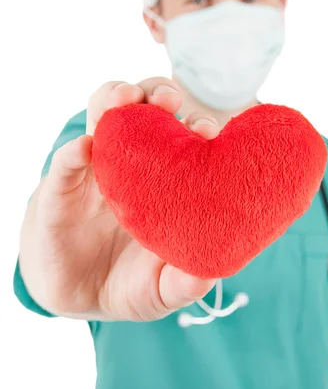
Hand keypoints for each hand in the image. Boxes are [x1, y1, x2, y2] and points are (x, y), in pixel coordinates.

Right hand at [21, 78, 219, 320]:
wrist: (78, 295)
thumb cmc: (130, 281)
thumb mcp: (161, 289)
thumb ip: (183, 284)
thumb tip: (206, 280)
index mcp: (163, 180)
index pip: (181, 137)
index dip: (195, 125)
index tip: (208, 130)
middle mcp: (130, 164)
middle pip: (143, 110)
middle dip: (157, 93)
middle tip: (169, 100)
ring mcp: (93, 171)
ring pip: (100, 117)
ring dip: (113, 98)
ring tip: (127, 99)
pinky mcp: (58, 192)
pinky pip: (63, 165)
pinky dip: (72, 152)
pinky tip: (84, 148)